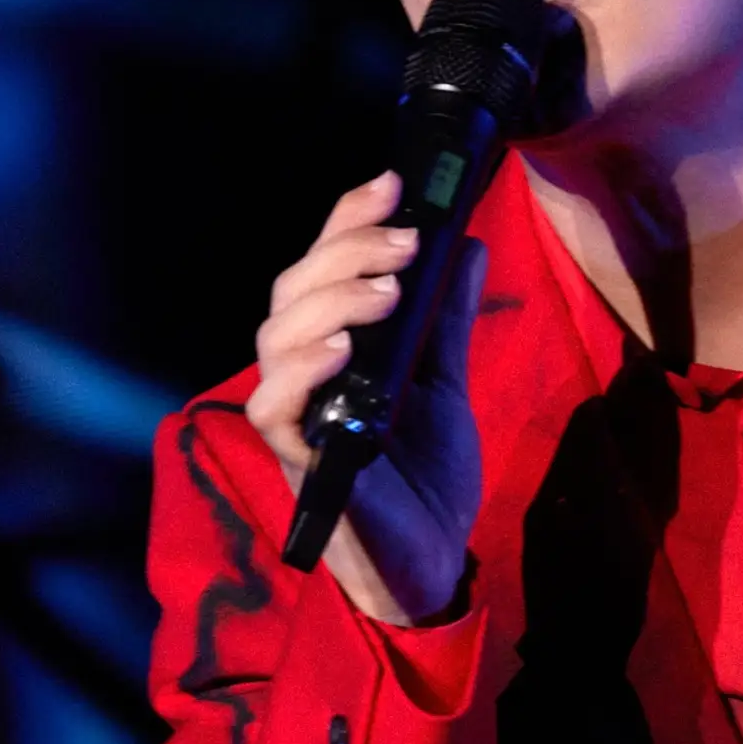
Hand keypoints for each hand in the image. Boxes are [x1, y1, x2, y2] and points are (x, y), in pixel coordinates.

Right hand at [247, 170, 486, 626]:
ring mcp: (295, 413)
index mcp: (335, 346)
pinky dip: (303, 371)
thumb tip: (468, 245)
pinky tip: (342, 352)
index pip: (323, 266)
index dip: (346, 220)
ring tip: (386, 292)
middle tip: (406, 242)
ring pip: (278, 335)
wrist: (431, 559)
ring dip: (331, 300)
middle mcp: (305, 371)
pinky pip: (274, 405)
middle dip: (348, 251)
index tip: (391, 183)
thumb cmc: (425, 478)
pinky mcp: (296, 458)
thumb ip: (446, 320)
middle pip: (295, 288)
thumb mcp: (445, 384)